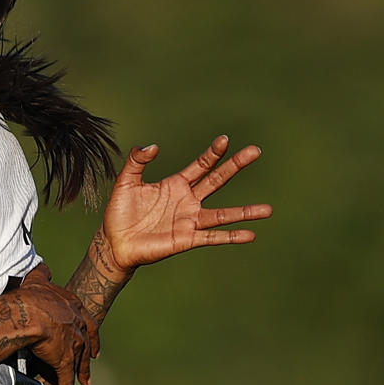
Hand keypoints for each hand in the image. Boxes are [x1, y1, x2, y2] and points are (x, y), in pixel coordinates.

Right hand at [18, 275, 97, 384]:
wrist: (30, 312)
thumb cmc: (32, 296)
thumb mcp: (39, 278)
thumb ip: (43, 273)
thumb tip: (44, 266)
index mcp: (73, 307)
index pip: (87, 321)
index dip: (89, 332)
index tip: (90, 339)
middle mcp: (78, 327)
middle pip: (86, 344)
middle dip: (88, 356)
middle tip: (89, 365)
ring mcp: (73, 346)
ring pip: (79, 364)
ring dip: (81, 376)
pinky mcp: (64, 362)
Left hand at [100, 135, 271, 271]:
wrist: (115, 244)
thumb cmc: (119, 214)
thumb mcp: (126, 182)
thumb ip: (137, 161)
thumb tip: (152, 146)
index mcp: (176, 184)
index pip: (200, 165)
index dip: (212, 153)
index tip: (225, 140)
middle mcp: (188, 201)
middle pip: (217, 181)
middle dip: (235, 166)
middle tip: (255, 151)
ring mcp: (190, 221)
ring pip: (223, 215)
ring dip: (245, 212)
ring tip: (268, 210)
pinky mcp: (187, 239)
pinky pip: (213, 238)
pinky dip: (231, 237)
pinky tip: (250, 235)